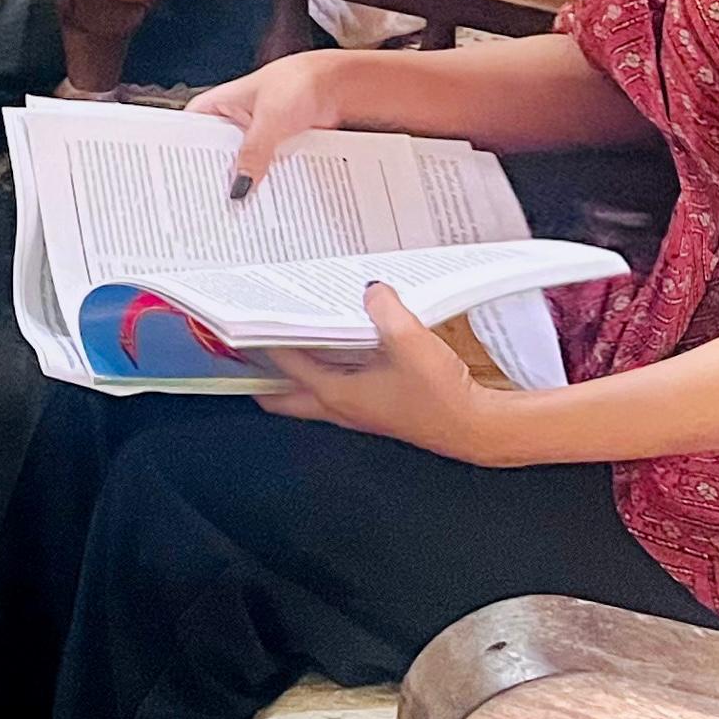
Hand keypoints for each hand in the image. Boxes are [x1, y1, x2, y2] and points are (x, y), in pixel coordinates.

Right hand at [184, 49, 358, 188]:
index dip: (183, 156)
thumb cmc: (300, 81)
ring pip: (245, 167)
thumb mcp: (271, 118)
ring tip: (245, 208)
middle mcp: (235, 122)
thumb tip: (240, 185)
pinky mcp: (279, 149)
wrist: (341, 84)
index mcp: (220, 106)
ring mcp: (257, 137)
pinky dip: (271, 183)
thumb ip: (254, 152)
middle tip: (216, 203)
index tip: (182, 183)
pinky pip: (269, 172)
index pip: (189, 133)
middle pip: (216, 156)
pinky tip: (272, 199)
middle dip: (219, 178)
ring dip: (249, 183)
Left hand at [256, 285, 516, 460]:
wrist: (476, 428)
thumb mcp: (409, 340)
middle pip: (286, 396)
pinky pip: (341, 385)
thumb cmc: (443, 397)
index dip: (263, 344)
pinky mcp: (378, 407)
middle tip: (247, 350)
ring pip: (312, 392)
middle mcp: (342, 408)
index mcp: (338, 395)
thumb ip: (384, 309)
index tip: (242, 328)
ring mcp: (360, 410)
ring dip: (297, 370)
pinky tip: (344, 345)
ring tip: (290, 339)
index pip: (286, 365)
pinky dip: (331, 368)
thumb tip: (370, 291)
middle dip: (262, 375)